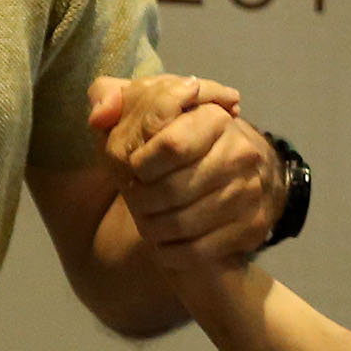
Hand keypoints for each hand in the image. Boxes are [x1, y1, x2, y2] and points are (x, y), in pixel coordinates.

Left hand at [86, 75, 280, 285]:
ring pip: (183, 224)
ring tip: (146, 221)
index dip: (140, 164)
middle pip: (172, 190)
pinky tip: (163, 243)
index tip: (134, 169)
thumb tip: (99, 116)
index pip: (169, 145)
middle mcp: (239, 153)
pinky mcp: (250, 227)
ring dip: (153, 228)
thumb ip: (110, 97)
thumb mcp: (144, 104)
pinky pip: (199, 250)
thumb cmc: (178, 136)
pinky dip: (172, 253)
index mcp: (214, 118)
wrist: (238, 170)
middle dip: (141, 201)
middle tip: (134, 201)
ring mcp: (249, 191)